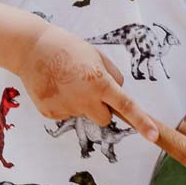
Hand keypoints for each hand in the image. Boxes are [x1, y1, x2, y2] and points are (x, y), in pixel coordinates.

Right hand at [14, 25, 158, 141]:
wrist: (31, 49)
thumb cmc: (68, 48)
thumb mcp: (96, 56)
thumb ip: (113, 76)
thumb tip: (118, 94)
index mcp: (99, 82)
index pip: (126, 105)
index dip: (142, 122)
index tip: (154, 136)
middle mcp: (84, 98)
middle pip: (104, 119)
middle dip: (101, 108)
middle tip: (87, 88)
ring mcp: (66, 108)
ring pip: (83, 114)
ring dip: (79, 102)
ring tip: (65, 81)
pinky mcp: (50, 113)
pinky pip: (65, 114)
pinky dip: (62, 103)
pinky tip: (54, 87)